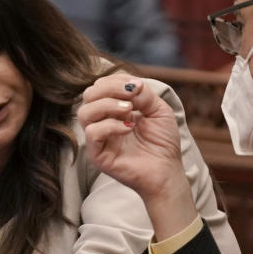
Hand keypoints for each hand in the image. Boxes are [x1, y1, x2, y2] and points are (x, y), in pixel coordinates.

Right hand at [79, 74, 197, 239]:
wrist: (168, 172)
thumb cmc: (163, 142)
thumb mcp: (158, 110)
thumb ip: (144, 94)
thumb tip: (131, 84)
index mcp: (113, 109)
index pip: (101, 86)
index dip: (117, 81)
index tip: (137, 87)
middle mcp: (102, 122)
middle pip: (88, 95)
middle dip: (110, 89)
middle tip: (132, 97)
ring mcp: (98, 139)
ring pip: (84, 113)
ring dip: (108, 105)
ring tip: (129, 111)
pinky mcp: (98, 155)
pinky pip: (92, 133)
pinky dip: (110, 126)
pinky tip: (128, 128)